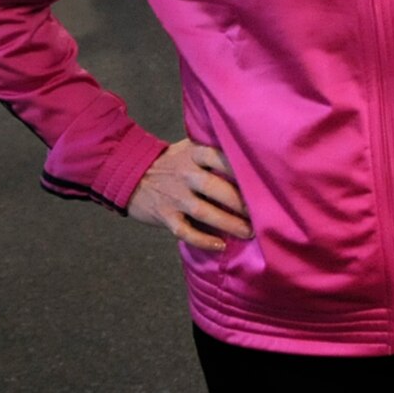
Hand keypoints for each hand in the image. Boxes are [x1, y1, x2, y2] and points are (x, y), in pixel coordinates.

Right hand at [126, 140, 251, 252]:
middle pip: (215, 188)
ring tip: (249, 232)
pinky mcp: (164, 215)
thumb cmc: (172, 161)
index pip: (220, 158)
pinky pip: (185, 231)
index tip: (264, 180)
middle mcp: (185, 174)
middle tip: (263, 212)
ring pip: (203, 212)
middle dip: (240, 202)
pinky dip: (203, 240)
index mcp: (194, 154)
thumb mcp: (189, 147)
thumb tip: (252, 156)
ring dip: (228, 223)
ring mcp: (174, 196)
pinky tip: (220, 245)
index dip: (242, 169)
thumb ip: (213, 150)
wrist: (129, 173)